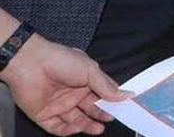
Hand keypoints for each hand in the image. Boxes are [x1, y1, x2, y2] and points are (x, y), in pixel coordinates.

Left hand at [0, 34, 125, 135]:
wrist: (31, 63)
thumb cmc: (60, 60)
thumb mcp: (91, 70)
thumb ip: (107, 86)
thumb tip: (125, 95)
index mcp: (85, 81)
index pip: (102, 95)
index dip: (112, 102)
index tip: (123, 108)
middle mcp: (72, 94)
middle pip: (90, 110)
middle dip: (101, 115)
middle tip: (110, 119)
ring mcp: (58, 105)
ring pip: (76, 120)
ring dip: (87, 125)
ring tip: (98, 128)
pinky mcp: (44, 115)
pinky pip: (58, 127)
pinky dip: (68, 130)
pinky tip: (77, 128)